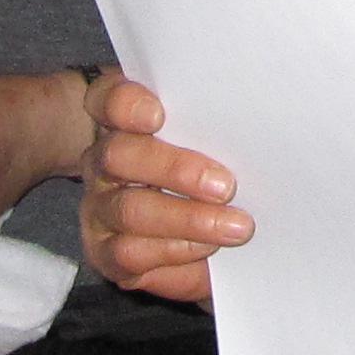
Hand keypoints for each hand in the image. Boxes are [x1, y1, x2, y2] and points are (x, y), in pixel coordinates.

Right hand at [80, 73, 249, 300]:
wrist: (174, 213)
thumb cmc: (197, 157)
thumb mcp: (204, 131)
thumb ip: (212, 120)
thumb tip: (256, 120)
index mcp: (119, 116)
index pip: (109, 98)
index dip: (128, 105)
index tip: (158, 115)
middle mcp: (100, 158)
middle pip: (119, 155)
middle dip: (175, 170)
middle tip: (226, 187)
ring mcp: (97, 206)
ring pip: (129, 211)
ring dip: (187, 221)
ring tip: (235, 228)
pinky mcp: (103, 251)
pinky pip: (130, 256)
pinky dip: (175, 255)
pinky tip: (209, 252)